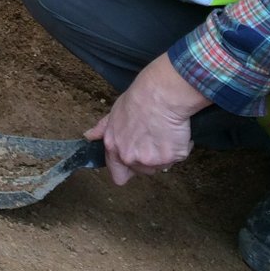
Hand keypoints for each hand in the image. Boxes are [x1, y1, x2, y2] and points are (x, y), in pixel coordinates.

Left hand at [84, 54, 205, 185]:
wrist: (159, 94)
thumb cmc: (137, 100)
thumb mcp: (114, 112)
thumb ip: (102, 129)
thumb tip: (88, 136)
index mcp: (114, 148)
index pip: (118, 176)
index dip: (127, 170)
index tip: (135, 160)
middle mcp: (130, 157)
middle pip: (143, 171)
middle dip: (149, 159)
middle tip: (153, 137)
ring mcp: (150, 160)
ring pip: (161, 166)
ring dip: (164, 154)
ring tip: (164, 132)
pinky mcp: (170, 158)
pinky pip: (178, 157)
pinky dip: (181, 147)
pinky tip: (176, 131)